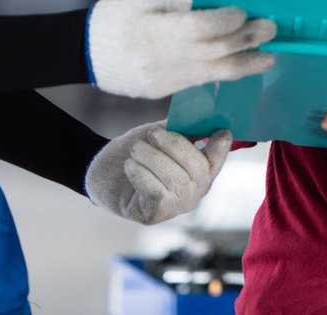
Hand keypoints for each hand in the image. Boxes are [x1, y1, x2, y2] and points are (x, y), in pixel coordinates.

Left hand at [85, 124, 231, 224]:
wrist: (104, 172)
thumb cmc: (138, 151)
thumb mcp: (160, 136)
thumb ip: (180, 127)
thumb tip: (196, 112)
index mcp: (201, 169)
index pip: (218, 158)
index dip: (222, 146)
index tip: (221, 130)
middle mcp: (195, 190)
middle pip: (197, 167)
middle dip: (174, 146)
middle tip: (152, 134)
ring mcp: (177, 205)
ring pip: (175, 179)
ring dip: (151, 158)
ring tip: (135, 149)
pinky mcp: (156, 214)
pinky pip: (154, 191)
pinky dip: (140, 174)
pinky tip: (129, 166)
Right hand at [87, 0, 276, 98]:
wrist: (82, 52)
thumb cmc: (117, 16)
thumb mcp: (150, 1)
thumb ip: (186, 7)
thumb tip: (223, 9)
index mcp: (154, 31)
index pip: (200, 28)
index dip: (226, 21)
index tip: (243, 12)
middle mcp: (162, 59)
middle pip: (214, 52)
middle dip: (246, 41)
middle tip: (270, 29)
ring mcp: (164, 79)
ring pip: (213, 74)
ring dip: (244, 63)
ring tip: (267, 55)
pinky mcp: (165, 91)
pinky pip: (200, 80)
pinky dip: (222, 71)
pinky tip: (240, 63)